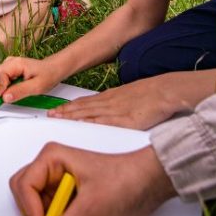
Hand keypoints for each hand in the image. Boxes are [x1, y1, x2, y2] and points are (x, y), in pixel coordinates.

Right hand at [0, 55, 58, 102]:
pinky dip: (9, 85)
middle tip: (11, 96)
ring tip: (18, 91)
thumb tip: (5, 98)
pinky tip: (18, 88)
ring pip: (1, 76)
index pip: (1, 73)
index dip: (0, 86)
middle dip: (3, 87)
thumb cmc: (48, 75)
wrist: (54, 69)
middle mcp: (11, 61)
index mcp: (17, 63)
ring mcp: (11, 64)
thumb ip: (20, 91)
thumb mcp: (36, 87)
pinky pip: (5, 78)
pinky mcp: (12, 69)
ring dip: (6, 86)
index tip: (0, 98)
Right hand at [9, 142, 175, 215]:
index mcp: (51, 158)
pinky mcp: (68, 197)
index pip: (24, 185)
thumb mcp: (92, 207)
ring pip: (37, 207)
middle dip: (34, 214)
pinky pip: (52, 214)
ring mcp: (58, 183)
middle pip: (24, 194)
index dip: (30, 212)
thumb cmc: (125, 180)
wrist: (148, 183)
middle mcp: (51, 168)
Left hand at [47, 76, 179, 129]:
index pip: (84, 102)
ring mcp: (116, 110)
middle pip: (82, 107)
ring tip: (57, 117)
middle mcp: (109, 102)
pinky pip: (104, 121)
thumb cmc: (151, 95)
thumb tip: (106, 111)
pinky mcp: (126, 120)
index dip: (68, 107)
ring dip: (71, 115)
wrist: (165, 91)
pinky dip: (90, 122)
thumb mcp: (129, 98)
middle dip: (64, 111)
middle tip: (49, 114)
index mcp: (110, 97)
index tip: (56, 110)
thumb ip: (116, 104)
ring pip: (88, 112)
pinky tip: (80, 124)